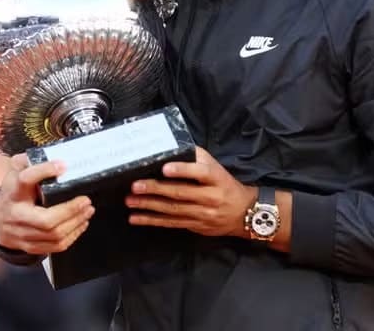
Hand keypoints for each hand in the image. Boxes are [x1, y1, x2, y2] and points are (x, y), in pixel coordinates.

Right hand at [0, 154, 94, 254]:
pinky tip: (81, 224)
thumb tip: (52, 155)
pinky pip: (55, 246)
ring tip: (88, 210)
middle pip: (46, 219)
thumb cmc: (13, 191)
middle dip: (71, 210)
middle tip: (86, 200)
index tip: (63, 166)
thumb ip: (28, 161)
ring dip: (76, 222)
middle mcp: (15, 214)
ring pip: (54, 235)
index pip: (25, 179)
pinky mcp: (30, 246)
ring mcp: (21, 234)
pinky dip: (72, 235)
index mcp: (12, 191)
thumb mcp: (15, 171)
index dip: (43, 171)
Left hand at [126, 146, 255, 237]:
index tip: (164, 168)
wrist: (243, 212)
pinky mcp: (194, 225)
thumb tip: (170, 148)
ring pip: (172, 210)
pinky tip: (136, 218)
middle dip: (155, 189)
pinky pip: (170, 223)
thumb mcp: (215, 167)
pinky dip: (151, 221)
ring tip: (130, 201)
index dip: (182, 170)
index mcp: (215, 178)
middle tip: (135, 186)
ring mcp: (202, 214)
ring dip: (149, 206)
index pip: (199, 173)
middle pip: (180, 193)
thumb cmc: (223, 183)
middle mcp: (210, 197)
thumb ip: (196, 158)